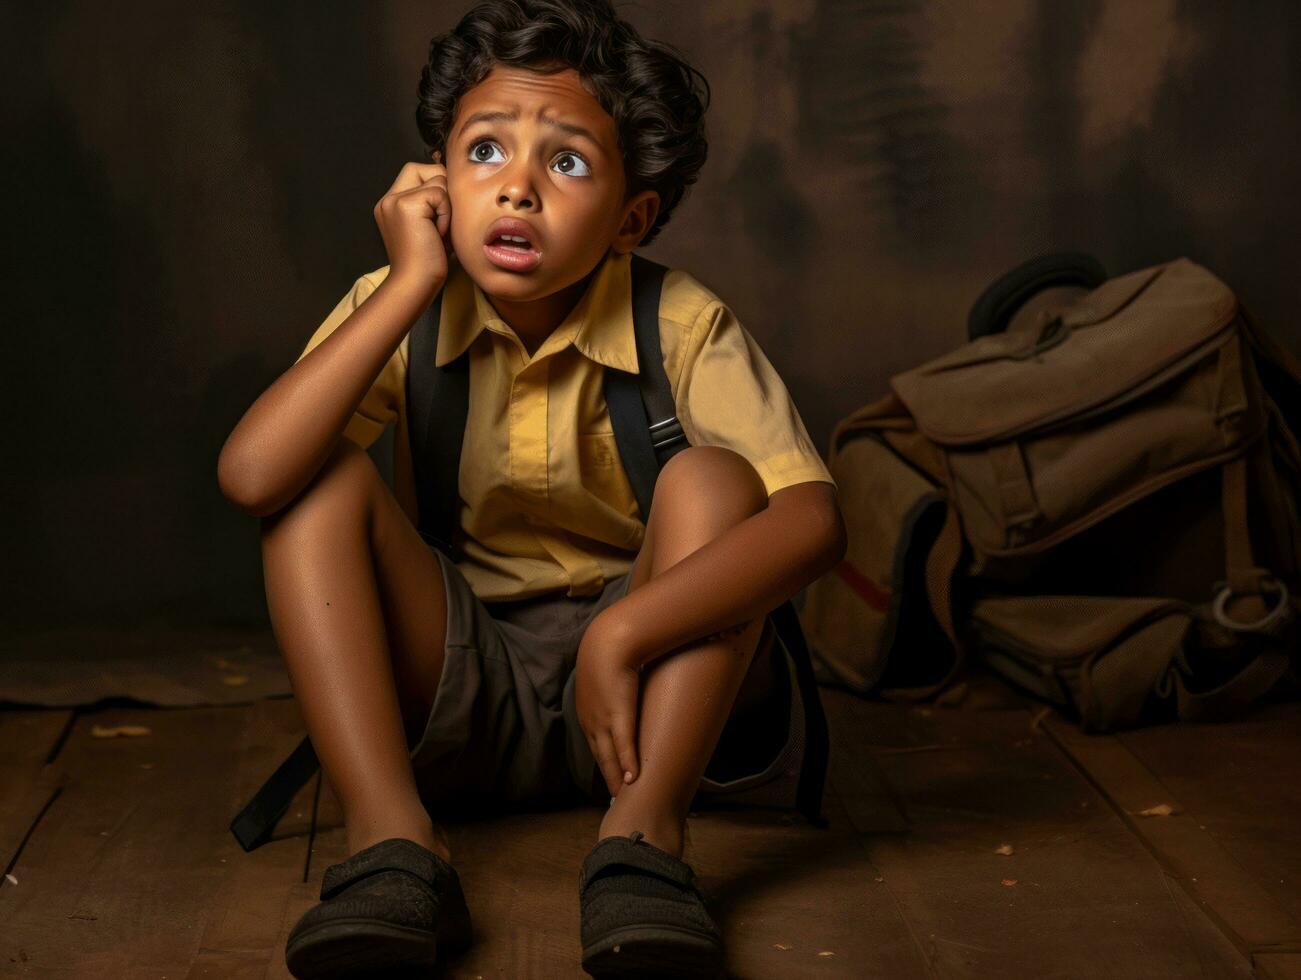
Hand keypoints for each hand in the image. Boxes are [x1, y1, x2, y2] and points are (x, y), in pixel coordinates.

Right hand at [373, 151, 453, 293]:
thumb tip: (455, 182)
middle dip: (443, 191)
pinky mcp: (405, 204)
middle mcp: (388, 199)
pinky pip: (440, 194)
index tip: (441, 219)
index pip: (418, 173)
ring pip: (437, 179)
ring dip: (447, 207)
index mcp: (391, 205)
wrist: (415, 285)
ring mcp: (394, 200)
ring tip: (439, 233)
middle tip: (443, 222)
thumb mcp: (431, 228)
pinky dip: (445, 215)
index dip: (438, 188)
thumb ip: (435, 204)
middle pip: (426, 169)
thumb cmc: (428, 264)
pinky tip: (438, 235)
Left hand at [575, 615, 640, 797]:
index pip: (594, 742)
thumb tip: (622, 685)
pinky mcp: (619, 717)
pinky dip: (628, 765)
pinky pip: (623, 748)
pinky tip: (633, 779)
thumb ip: (613, 683)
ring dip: (616, 777)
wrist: (611, 640)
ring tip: (624, 793)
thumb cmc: (612, 650)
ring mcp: (603, 720)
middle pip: (599, 755)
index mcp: (586, 710)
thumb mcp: (607, 671)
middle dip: (608, 774)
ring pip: (608, 757)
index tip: (609, 774)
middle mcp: (590, 719)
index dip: (602, 759)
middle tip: (616, 794)